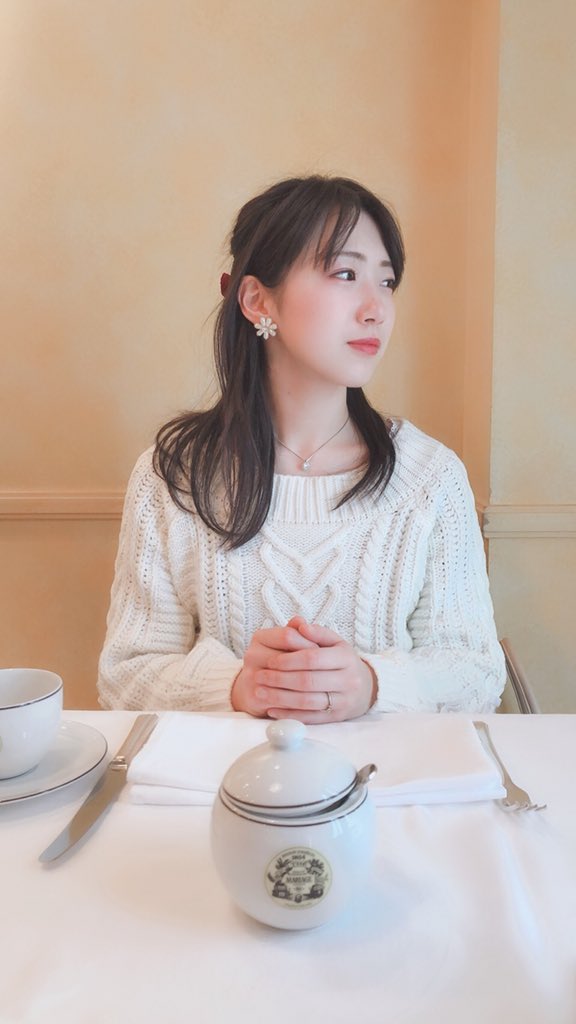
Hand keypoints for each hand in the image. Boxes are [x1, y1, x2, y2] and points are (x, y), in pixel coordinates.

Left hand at [231, 617, 376, 722]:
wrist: (366, 687)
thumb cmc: (343, 662)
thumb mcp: (335, 642)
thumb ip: (317, 632)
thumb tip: (299, 624)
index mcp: (346, 658)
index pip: (313, 658)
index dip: (289, 660)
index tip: (270, 660)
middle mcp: (348, 680)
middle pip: (308, 681)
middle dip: (280, 679)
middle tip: (259, 676)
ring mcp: (343, 701)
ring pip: (307, 701)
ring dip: (280, 698)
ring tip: (260, 692)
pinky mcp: (336, 717)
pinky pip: (310, 718)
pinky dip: (289, 714)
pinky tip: (272, 709)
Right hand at [231, 623, 317, 717]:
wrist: (255, 689)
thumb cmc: (279, 661)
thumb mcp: (288, 643)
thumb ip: (297, 632)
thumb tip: (301, 621)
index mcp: (260, 637)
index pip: (288, 636)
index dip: (309, 644)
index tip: (323, 652)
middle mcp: (252, 655)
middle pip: (286, 658)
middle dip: (309, 666)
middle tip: (328, 672)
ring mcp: (251, 676)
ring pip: (284, 681)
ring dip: (306, 686)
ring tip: (322, 687)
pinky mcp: (254, 697)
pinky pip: (280, 700)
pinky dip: (298, 702)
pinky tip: (313, 701)